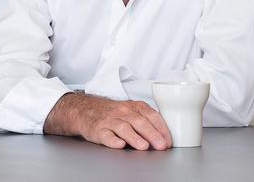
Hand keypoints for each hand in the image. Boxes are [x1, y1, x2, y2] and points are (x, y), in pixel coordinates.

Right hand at [44, 93, 170, 150]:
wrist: (85, 110)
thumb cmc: (112, 113)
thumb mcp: (130, 110)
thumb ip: (146, 121)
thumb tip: (164, 138)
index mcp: (134, 107)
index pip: (151, 115)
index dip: (161, 128)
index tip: (168, 141)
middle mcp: (122, 112)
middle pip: (139, 122)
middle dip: (151, 134)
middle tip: (161, 145)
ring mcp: (110, 120)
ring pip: (123, 128)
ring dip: (134, 137)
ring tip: (144, 146)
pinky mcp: (98, 130)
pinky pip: (106, 135)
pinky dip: (113, 140)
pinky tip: (119, 144)